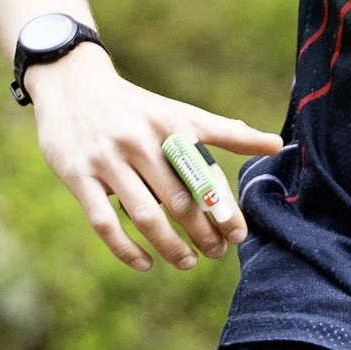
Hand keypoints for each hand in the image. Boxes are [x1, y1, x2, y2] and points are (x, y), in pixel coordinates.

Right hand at [28, 45, 283, 273]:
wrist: (73, 85)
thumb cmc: (137, 108)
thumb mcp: (181, 113)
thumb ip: (227, 132)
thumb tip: (277, 145)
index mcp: (171, 127)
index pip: (206, 177)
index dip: (225, 211)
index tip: (238, 235)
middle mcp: (141, 142)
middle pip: (180, 201)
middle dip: (203, 234)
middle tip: (216, 254)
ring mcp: (107, 161)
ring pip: (146, 216)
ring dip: (171, 247)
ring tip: (187, 262)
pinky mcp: (78, 176)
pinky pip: (104, 222)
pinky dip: (126, 250)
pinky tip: (145, 264)